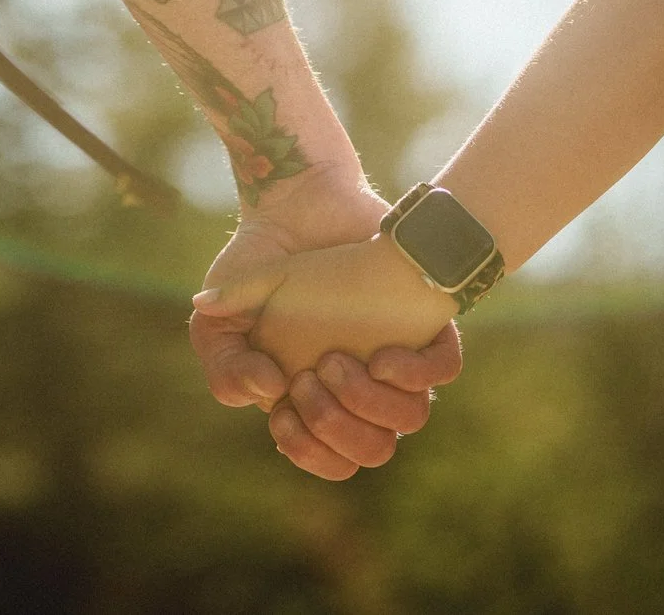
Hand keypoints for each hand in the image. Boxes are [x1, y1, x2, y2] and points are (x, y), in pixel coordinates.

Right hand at [191, 192, 463, 479]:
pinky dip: (413, 371)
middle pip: (373, 450)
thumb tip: (267, 393)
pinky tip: (381, 353)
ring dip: (370, 402)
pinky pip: (443, 370)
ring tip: (336, 360)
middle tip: (309, 378)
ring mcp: (398, 357)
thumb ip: (224, 366)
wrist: (299, 203)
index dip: (311, 452)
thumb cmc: (259, 263)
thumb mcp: (219, 319)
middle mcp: (364, 385)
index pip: (333, 461)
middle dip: (337, 427)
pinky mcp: (426, 323)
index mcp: (320, 396)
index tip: (285, 415)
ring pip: (411, 418)